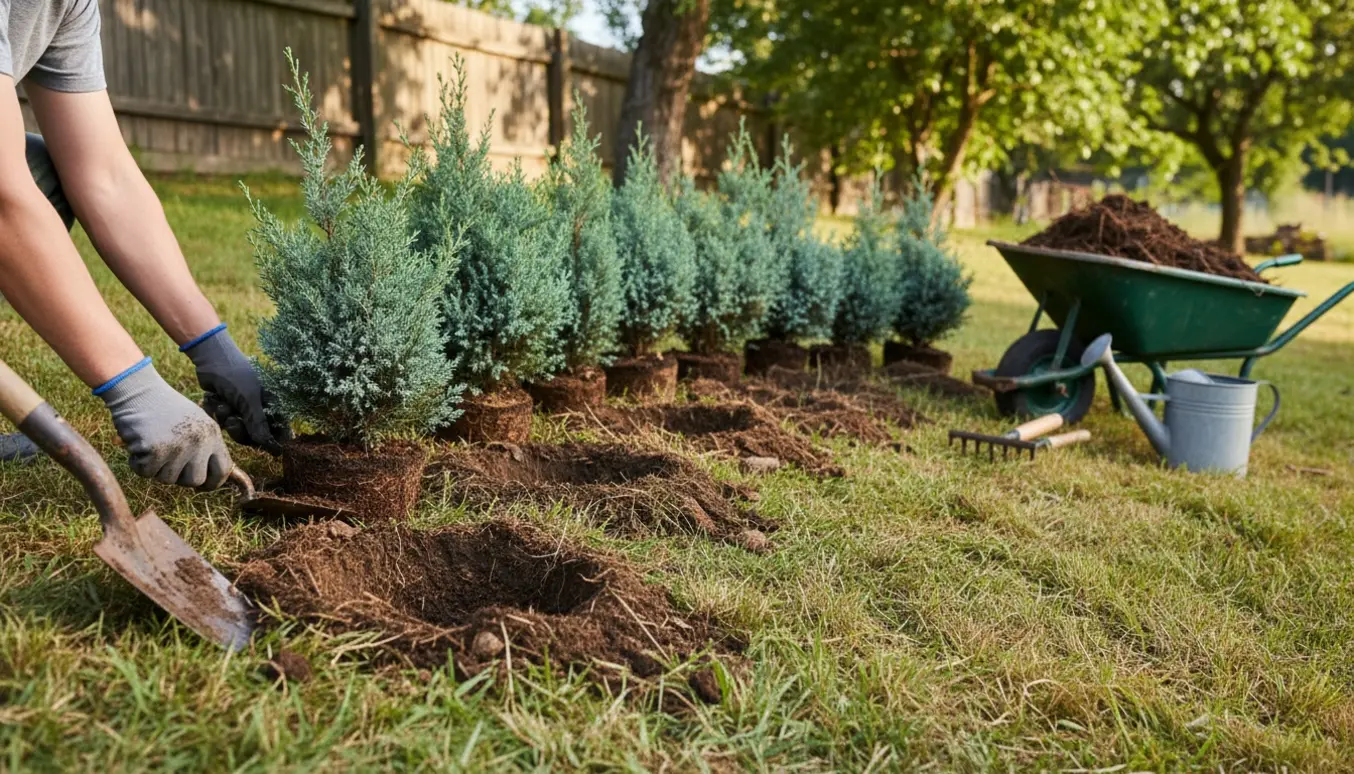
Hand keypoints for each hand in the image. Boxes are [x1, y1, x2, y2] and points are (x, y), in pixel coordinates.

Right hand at [97, 361, 232, 488]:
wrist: (137, 390)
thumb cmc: (163, 408)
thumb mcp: (195, 423)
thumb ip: (205, 447)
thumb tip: (215, 479)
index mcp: (212, 434)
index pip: (223, 470)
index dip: (212, 482)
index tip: (201, 485)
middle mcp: (200, 442)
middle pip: (195, 481)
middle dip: (179, 476)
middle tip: (166, 459)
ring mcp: (179, 447)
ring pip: (168, 479)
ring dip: (156, 467)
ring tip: (152, 443)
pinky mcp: (156, 450)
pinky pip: (146, 473)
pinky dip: (137, 463)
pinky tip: (138, 444)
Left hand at [183, 327, 289, 455]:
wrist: (209, 356)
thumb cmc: (234, 374)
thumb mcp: (248, 399)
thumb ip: (258, 424)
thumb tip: (270, 446)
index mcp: (272, 404)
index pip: (280, 431)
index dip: (274, 443)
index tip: (268, 452)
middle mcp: (259, 408)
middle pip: (255, 436)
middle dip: (241, 430)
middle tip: (233, 422)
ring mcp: (242, 408)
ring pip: (236, 430)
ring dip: (226, 419)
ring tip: (222, 403)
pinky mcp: (227, 406)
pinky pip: (222, 421)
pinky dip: (216, 412)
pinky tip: (214, 399)